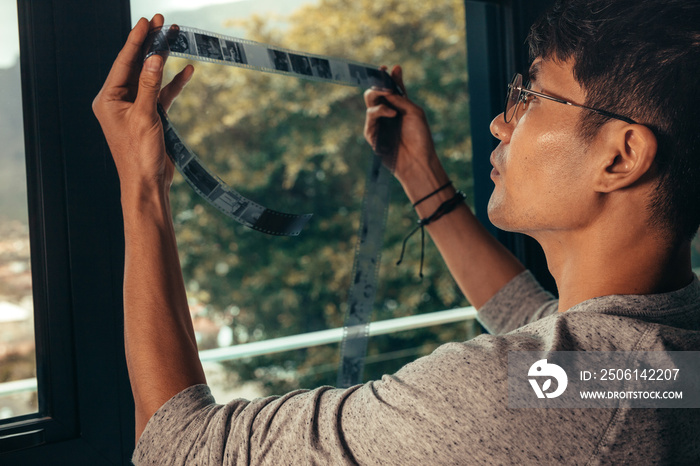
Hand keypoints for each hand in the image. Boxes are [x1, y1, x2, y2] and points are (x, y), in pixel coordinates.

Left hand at [92, 15, 193, 198]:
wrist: (147, 183)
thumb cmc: (139, 154)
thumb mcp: (145, 116)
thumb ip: (150, 86)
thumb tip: (155, 58)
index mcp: (107, 99)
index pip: (123, 63)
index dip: (136, 41)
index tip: (147, 22)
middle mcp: (118, 100)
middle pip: (136, 66)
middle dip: (150, 45)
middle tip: (162, 22)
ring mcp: (134, 108)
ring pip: (150, 77)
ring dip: (163, 61)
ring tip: (174, 37)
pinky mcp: (150, 117)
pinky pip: (161, 95)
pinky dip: (173, 84)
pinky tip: (186, 71)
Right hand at [363, 65, 439, 184]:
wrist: (417, 160)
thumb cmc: (420, 138)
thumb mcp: (414, 112)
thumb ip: (400, 98)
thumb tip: (387, 85)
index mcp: (399, 106)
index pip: (391, 88)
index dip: (387, 77)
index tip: (386, 67)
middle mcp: (387, 113)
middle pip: (376, 92)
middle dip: (378, 83)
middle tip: (383, 78)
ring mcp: (378, 123)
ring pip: (370, 101)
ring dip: (377, 94)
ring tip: (387, 94)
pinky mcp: (372, 133)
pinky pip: (371, 116)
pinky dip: (380, 111)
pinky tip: (392, 113)